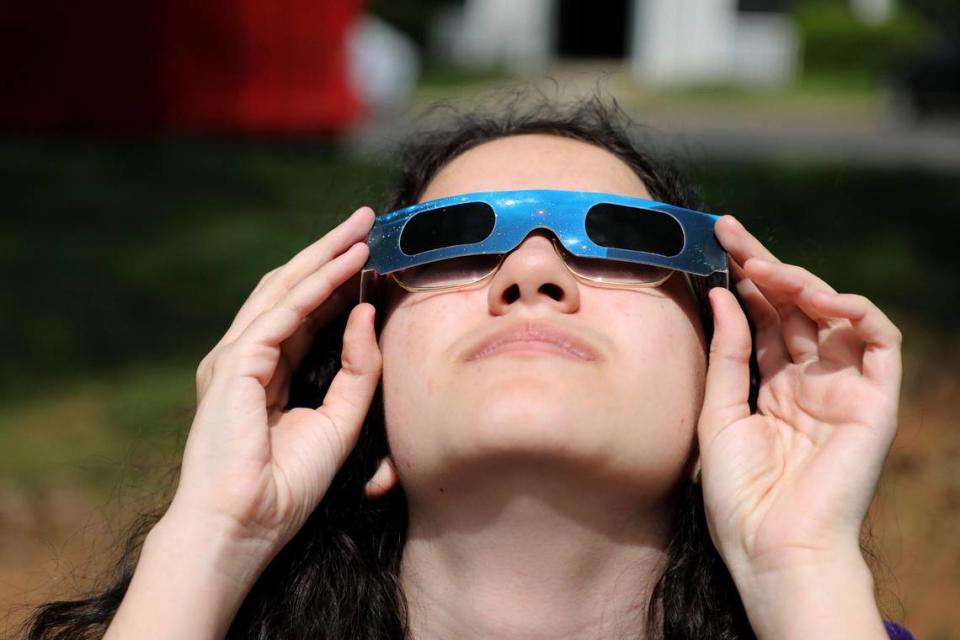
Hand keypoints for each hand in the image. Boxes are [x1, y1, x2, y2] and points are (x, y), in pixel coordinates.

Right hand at [165, 205, 380, 554]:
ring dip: (325, 255)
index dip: (340, 282)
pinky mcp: (235, 363)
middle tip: (367, 221)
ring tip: (362, 228)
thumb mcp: (340, 421)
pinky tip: (347, 264)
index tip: (376, 259)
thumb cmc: (287, 486)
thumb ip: (357, 369)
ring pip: (285, 289)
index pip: (306, 312)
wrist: (245, 525)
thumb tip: (365, 314)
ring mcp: (236, 357)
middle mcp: (249, 357)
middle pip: (293, 289)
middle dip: (330, 252)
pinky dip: (316, 285)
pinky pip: (284, 313)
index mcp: (269, 373)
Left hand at [696, 215, 902, 581]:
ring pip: (834, 315)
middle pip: (793, 309)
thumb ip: (727, 354)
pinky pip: (880, 341)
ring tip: (764, 267)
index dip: (744, 281)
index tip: (715, 244)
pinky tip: (819, 297)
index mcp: (773, 389)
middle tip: (732, 232)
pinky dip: (855, 311)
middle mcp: (810, 382)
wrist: (772, 547)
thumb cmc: (738, 494)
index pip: (763, 320)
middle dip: (764, 266)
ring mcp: (844, 389)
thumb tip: (721, 294)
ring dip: (802, 282)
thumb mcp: (718, 413)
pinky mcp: (876, 401)